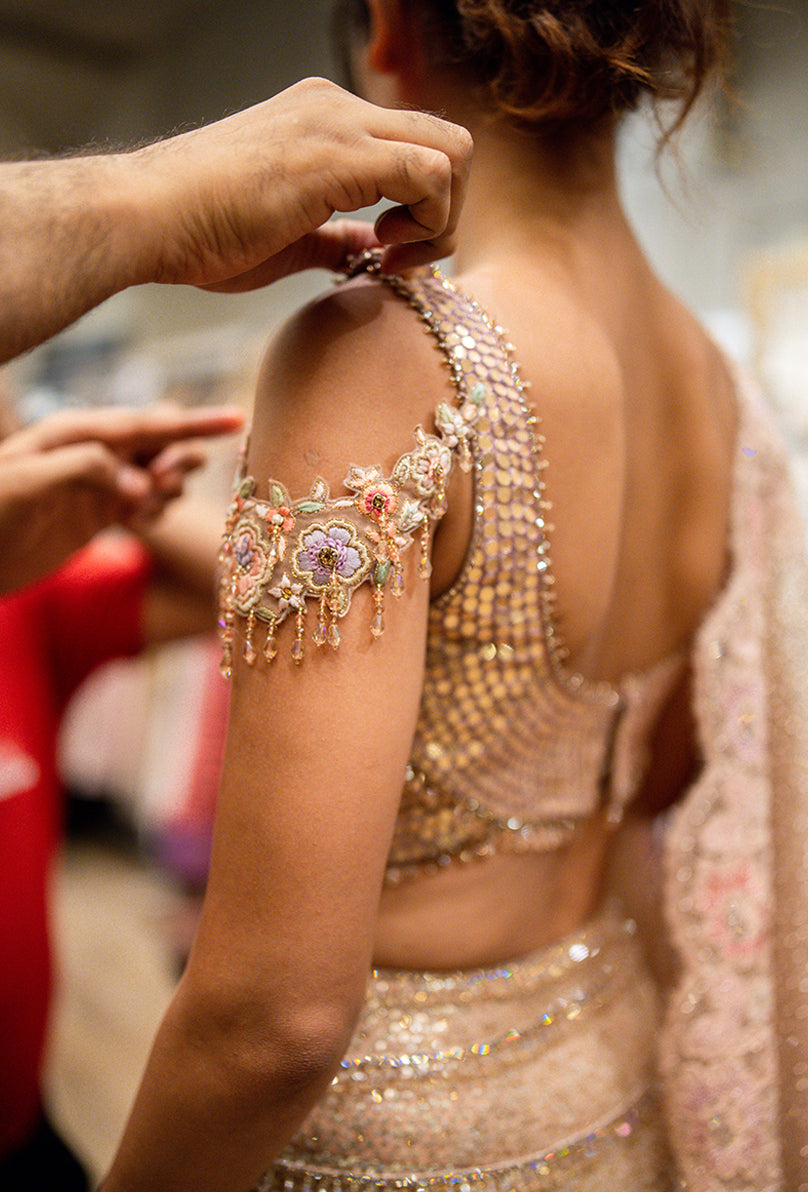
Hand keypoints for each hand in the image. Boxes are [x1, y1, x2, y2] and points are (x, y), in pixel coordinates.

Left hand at [0, 405, 243, 594]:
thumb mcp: (26, 482)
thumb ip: (85, 469)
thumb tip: (139, 484)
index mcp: (75, 432)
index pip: (146, 423)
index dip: (194, 422)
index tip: (239, 420)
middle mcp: (93, 452)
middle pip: (163, 443)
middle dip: (178, 461)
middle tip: (160, 486)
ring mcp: (100, 483)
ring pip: (161, 476)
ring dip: (167, 492)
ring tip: (139, 511)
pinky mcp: (102, 514)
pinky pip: (150, 507)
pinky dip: (155, 515)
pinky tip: (134, 524)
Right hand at [130, 78, 471, 289]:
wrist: (145, 218)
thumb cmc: (199, 233)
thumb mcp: (289, 237)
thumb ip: (338, 237)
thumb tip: (371, 251)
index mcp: (326, 120)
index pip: (417, 145)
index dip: (427, 206)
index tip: (394, 254)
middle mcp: (338, 107)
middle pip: (448, 140)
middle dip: (448, 209)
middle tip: (408, 257)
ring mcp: (339, 122)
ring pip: (451, 151)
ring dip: (443, 218)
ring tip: (395, 256)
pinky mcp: (338, 153)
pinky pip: (429, 173)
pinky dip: (429, 221)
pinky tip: (385, 251)